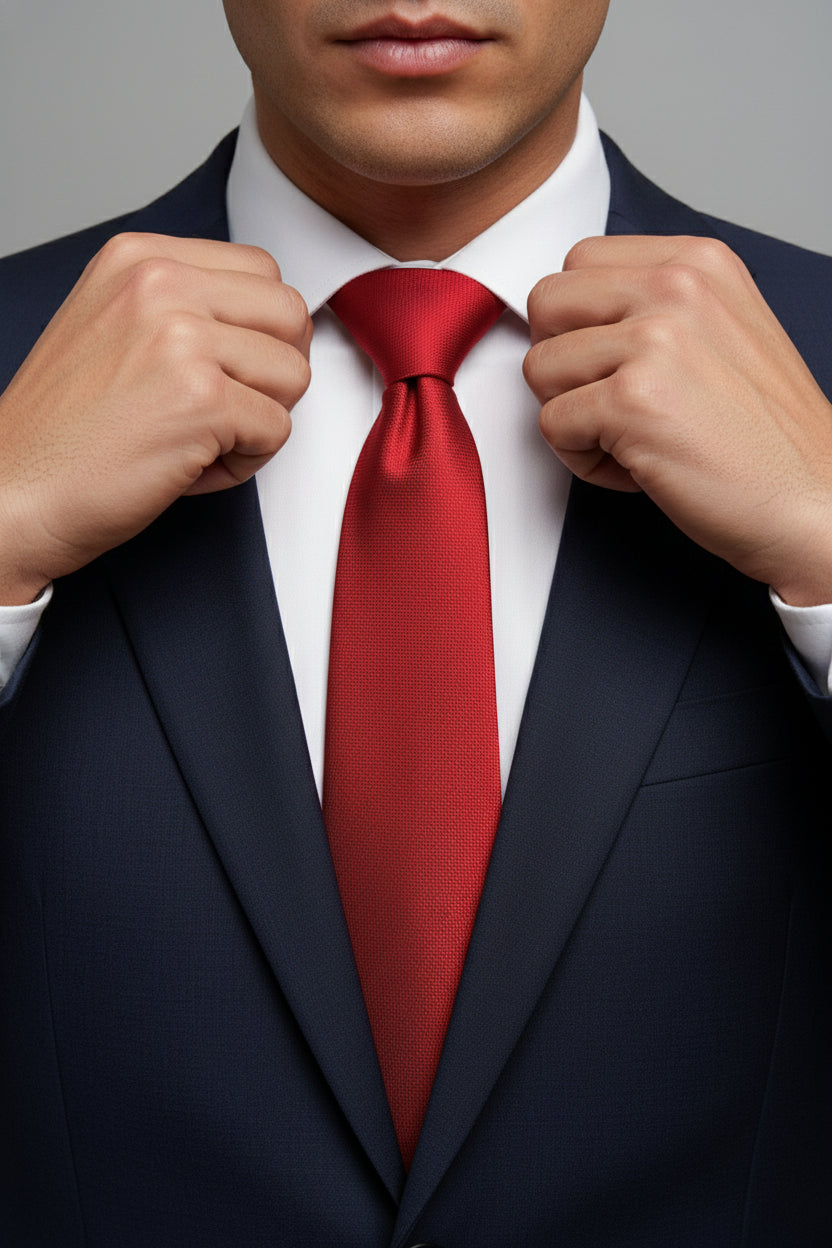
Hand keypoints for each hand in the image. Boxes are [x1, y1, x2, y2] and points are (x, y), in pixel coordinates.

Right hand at [0, 232, 311, 603]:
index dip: (260, 333)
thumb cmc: (66, 431)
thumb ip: (185, 306)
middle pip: (290, 316)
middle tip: (222, 410)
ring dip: (259, 421)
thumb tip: (265, 321)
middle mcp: (161, 283)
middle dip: (272, 374)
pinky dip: (244, 462)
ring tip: (198, 439)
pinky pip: (277, 430)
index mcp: (141, 257)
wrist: (14, 492)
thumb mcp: (115, 326)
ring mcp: (182, 339)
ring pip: (293, 374)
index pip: (263, 271)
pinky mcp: (202, 400)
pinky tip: (190, 466)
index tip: (223, 370)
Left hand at [523, 235, 831, 605]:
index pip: (579, 261)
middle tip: (608, 402)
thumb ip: (656, 307)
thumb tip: (578, 316)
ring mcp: (653, 339)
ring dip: (572, 417)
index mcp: (698, 261)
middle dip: (561, 363)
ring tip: (632, 439)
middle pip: (546, 302)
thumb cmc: (766, 438)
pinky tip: (637, 466)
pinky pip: (550, 425)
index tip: (615, 365)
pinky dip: (583, 460)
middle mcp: (677, 286)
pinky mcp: (631, 400)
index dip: (580, 323)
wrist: (813, 503)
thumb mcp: (724, 332)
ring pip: (539, 367)